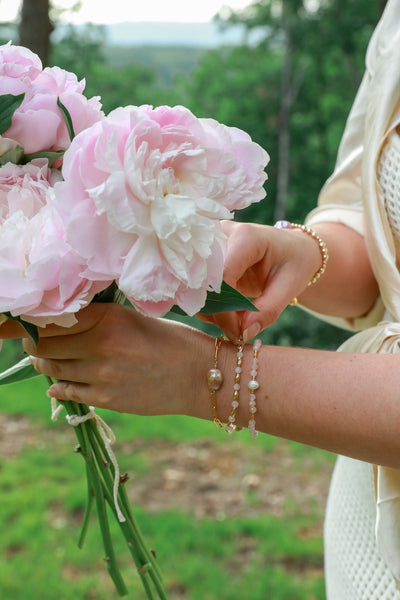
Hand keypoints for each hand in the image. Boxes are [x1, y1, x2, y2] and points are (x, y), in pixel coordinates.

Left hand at [24, 303, 212, 415]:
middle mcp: (101, 343)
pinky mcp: (107, 399)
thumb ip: (101, 321)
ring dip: (43, 363)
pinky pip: (68, 391)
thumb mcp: (136, 319)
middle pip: (46, 344)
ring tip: (42, 359)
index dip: (39, 320)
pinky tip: (57, 383)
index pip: (56, 318)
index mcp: (109, 317)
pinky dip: (58, 386)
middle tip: (32, 341)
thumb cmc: (174, 342)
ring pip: (53, 367)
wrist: (201, 377)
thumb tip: (67, 325)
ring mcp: (102, 374)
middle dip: (35, 342)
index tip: (35, 321)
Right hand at [201, 220, 321, 341]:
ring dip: (214, 312)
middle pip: (205, 282)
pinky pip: (200, 287)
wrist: (294, 248)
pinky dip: (213, 307)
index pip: (222, 277)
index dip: (225, 310)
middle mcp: (223, 235)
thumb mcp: (290, 286)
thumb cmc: (296, 262)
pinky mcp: (206, 257)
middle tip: (237, 332)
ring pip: (198, 287)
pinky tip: (231, 313)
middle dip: (218, 313)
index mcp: (246, 238)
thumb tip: (243, 334)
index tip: (237, 333)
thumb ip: (267, 310)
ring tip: (238, 323)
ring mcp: (211, 245)